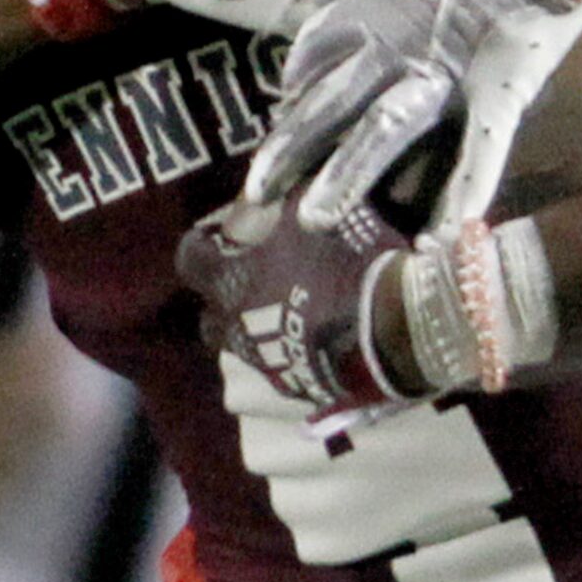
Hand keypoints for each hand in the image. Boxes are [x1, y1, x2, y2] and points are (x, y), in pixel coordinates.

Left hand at [175, 188, 407, 418]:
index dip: (198, 246)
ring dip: (258, 326)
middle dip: (222, 298)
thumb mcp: (312, 208)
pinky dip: (292, 350)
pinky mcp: (300, 387)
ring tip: (288, 306)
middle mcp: (238, 327)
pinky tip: (317, 333)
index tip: (212, 236)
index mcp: (231, 282)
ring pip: (246, 346)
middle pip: (211, 317)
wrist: (391, 325)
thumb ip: (282, 201)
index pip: (190, 261)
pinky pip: (284, 366)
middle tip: (247, 278)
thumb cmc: (344, 260)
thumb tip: (271, 195)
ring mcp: (268, 364)